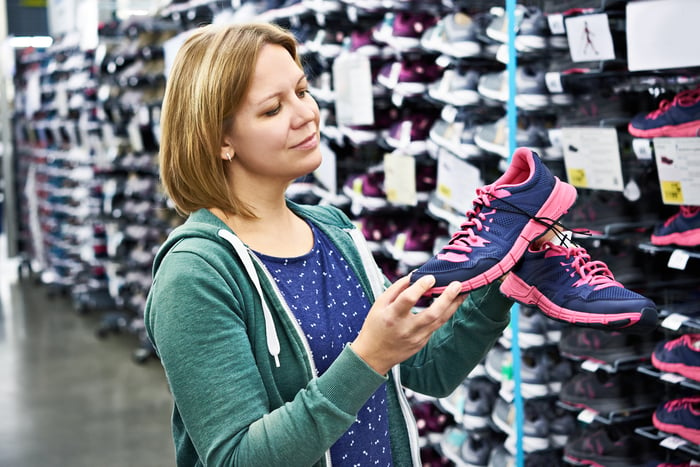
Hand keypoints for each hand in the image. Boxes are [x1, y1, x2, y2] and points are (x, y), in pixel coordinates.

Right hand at [350, 275, 465, 374]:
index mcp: (392, 316)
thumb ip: (397, 289)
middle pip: (431, 314)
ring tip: (462, 292)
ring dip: (453, 305)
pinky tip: (451, 304)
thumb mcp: (379, 304)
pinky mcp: (422, 343)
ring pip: (439, 321)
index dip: (420, 287)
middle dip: (447, 298)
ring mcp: (416, 338)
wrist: (373, 356)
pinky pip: (436, 326)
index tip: (431, 277)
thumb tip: (414, 275)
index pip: (408, 299)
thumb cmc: (375, 326)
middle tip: (457, 284)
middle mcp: (406, 328)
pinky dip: (445, 314)